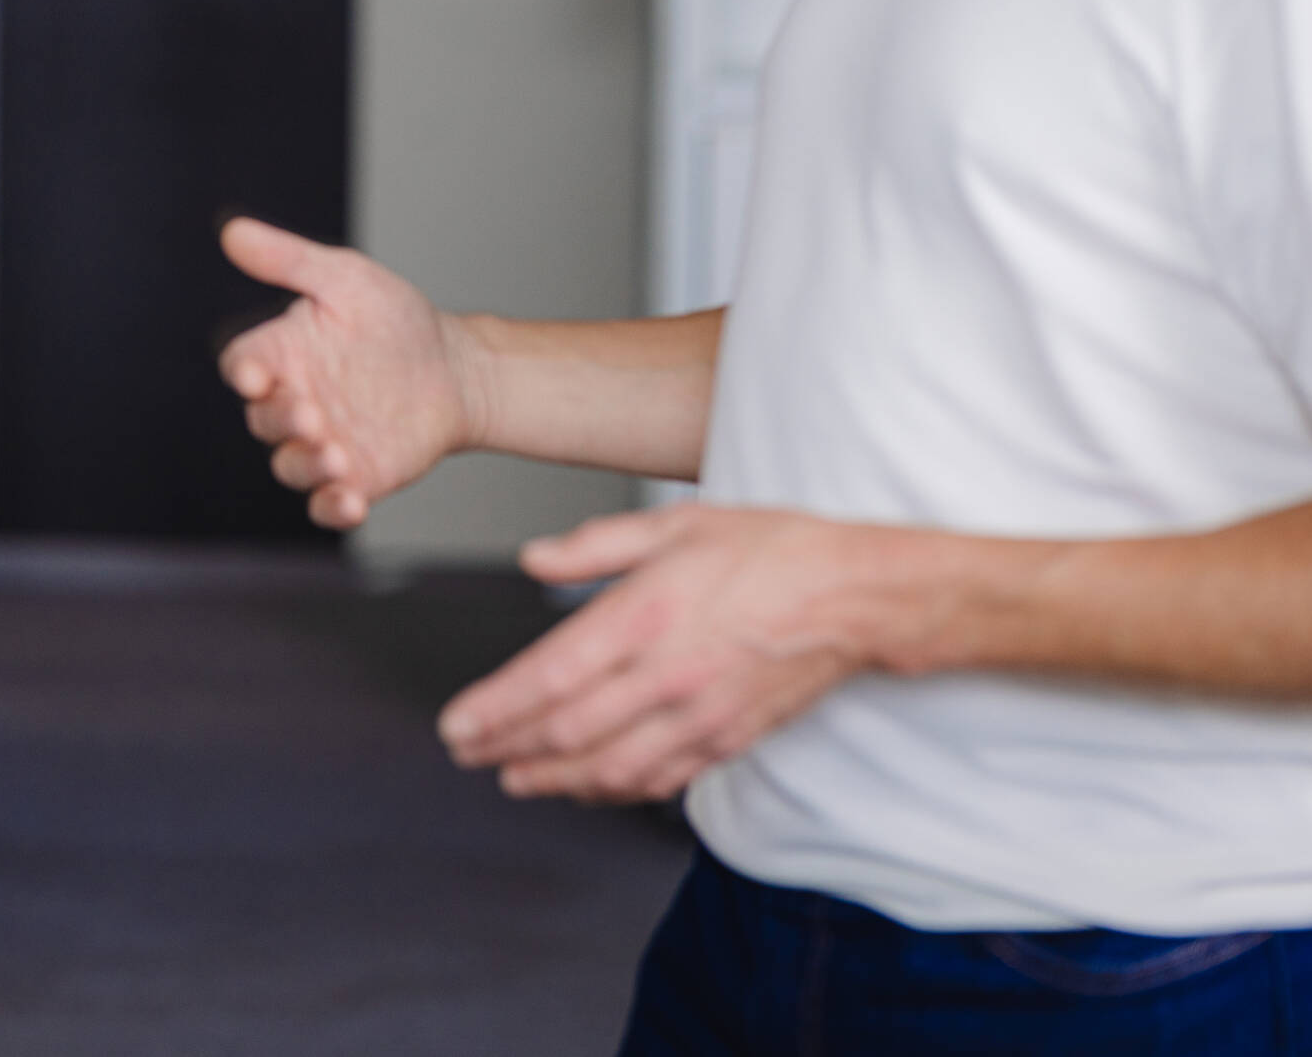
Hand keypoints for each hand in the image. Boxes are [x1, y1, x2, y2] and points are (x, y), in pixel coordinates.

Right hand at [215, 218, 482, 528]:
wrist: (456, 371)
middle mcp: (294, 401)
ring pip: (290, 466)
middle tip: (312, 415)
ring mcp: (322, 444)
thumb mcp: (346, 279)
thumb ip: (290, 260)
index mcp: (283, 353)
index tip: (254, 376)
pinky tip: (351, 501)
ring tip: (338, 457)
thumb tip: (232, 231)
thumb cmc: (395, 320)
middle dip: (282, 420)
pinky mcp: (354, 479)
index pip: (242, 364)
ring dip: (306, 466)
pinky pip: (327, 503)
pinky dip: (332, 508)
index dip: (242, 372)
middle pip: (262, 419)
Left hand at [439, 504, 905, 802]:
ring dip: (554, 781)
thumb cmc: (770, 551)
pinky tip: (589, 789)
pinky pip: (662, 778)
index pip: (552, 677)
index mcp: (647, 615)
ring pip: (611, 766)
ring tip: (513, 780)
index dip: (497, 709)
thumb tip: (533, 558)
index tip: (457, 725)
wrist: (854, 595)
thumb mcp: (676, 522)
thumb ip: (595, 544)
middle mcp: (669, 674)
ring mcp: (700, 714)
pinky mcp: (728, 738)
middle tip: (467, 754)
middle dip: (508, 748)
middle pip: (569, 730)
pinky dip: (616, 790)